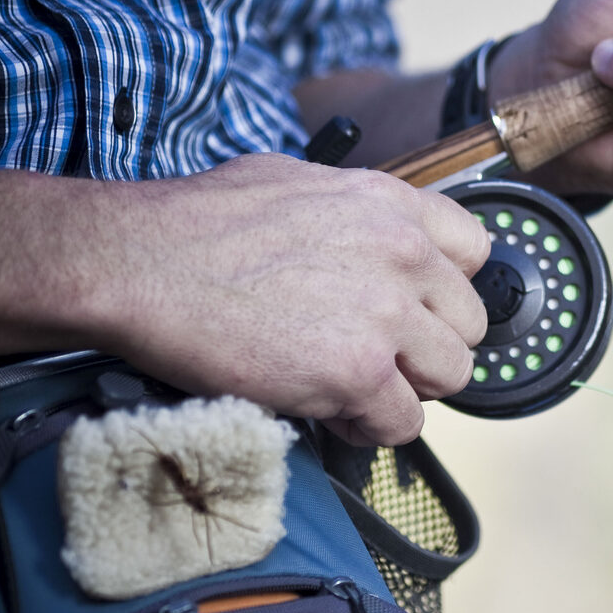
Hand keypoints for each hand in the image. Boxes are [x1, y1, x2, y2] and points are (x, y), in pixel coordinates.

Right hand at [103, 155, 489, 444]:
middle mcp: (404, 256)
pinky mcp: (358, 373)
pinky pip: (403, 422)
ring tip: (354, 387)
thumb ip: (354, 216)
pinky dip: (371, 427)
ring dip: (406, 389)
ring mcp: (386, 316)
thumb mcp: (296, 185)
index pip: (475, 252)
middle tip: (377, 355)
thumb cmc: (195, 225)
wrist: (137, 264)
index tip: (418, 308)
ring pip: (450, 377)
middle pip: (468, 324)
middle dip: (426, 346)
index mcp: (392, 204)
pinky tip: (332, 410)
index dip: (443, 290)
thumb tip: (367, 241)